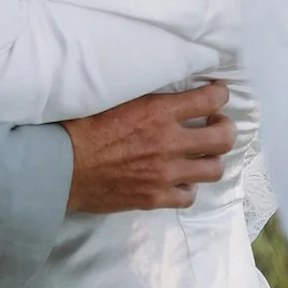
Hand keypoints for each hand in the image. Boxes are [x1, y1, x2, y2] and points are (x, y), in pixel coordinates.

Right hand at [63, 81, 234, 213]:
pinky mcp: (155, 197)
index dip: (220, 95)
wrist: (61, 167)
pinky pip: (189, 197)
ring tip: (202, 155)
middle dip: (226, 129)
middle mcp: (169, 142)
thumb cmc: (81, 127)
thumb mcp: (116, 98)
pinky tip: (179, 180)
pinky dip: (188, 188)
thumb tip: (165, 89)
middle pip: (223, 138)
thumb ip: (146, 97)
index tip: (218, 94)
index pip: (210, 99)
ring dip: (211, 160)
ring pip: (213, 169)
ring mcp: (165, 173)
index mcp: (159, 111)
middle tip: (217, 126)